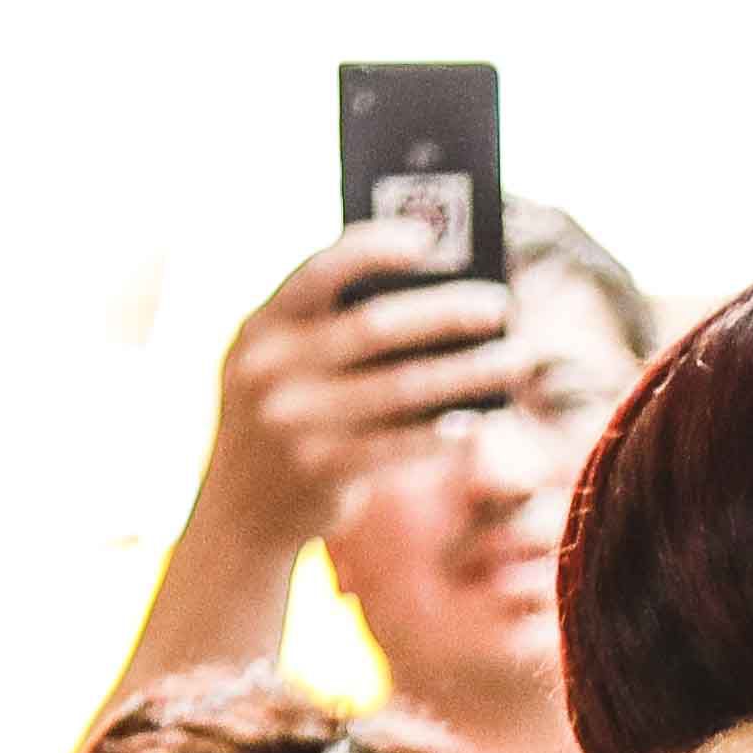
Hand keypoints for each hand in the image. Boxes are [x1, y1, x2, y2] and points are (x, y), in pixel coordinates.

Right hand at [185, 233, 529, 566]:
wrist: (238, 513)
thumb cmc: (284, 419)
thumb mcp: (279, 364)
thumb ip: (328, 328)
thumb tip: (433, 295)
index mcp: (260, 326)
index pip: (319, 270)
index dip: (374, 247)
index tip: (430, 238)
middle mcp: (271, 369)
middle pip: (376, 325)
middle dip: (446, 310)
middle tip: (501, 303)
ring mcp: (294, 422)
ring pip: (403, 386)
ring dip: (469, 371)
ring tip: (514, 358)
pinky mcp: (322, 471)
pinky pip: (400, 445)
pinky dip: (445, 432)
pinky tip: (482, 420)